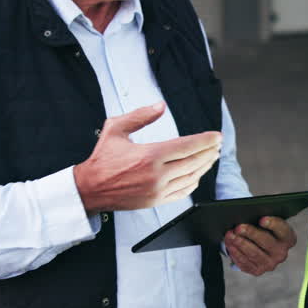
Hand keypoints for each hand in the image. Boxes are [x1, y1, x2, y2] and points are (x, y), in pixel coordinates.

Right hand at [74, 103, 221, 212]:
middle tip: (217, 145)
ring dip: (204, 166)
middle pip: (194, 161)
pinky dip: (194, 182)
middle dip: (209, 152)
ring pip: (191, 177)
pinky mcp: (156, 201)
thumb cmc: (102, 158)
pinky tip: (197, 175)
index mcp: (150, 155)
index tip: (217, 136)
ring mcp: (158, 190)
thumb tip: (160, 106)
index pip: (187, 146)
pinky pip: (182, 192)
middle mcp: (157, 174)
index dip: (206, 140)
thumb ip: (140, 116)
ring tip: (211, 157)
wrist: (89, 188)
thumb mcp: (116, 129)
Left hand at [224, 216, 295, 275]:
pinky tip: (229, 245)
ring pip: (254, 254)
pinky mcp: (258, 270)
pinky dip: (236, 253)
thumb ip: (261, 218)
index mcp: (288, 238)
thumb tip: (246, 215)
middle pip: (267, 242)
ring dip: (240, 243)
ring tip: (229, 235)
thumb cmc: (261, 228)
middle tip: (238, 227)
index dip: (273, 224)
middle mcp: (282, 253)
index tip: (262, 219)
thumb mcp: (265, 221)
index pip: (283, 230)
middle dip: (251, 234)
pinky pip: (246, 263)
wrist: (258, 244)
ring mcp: (270, 264)